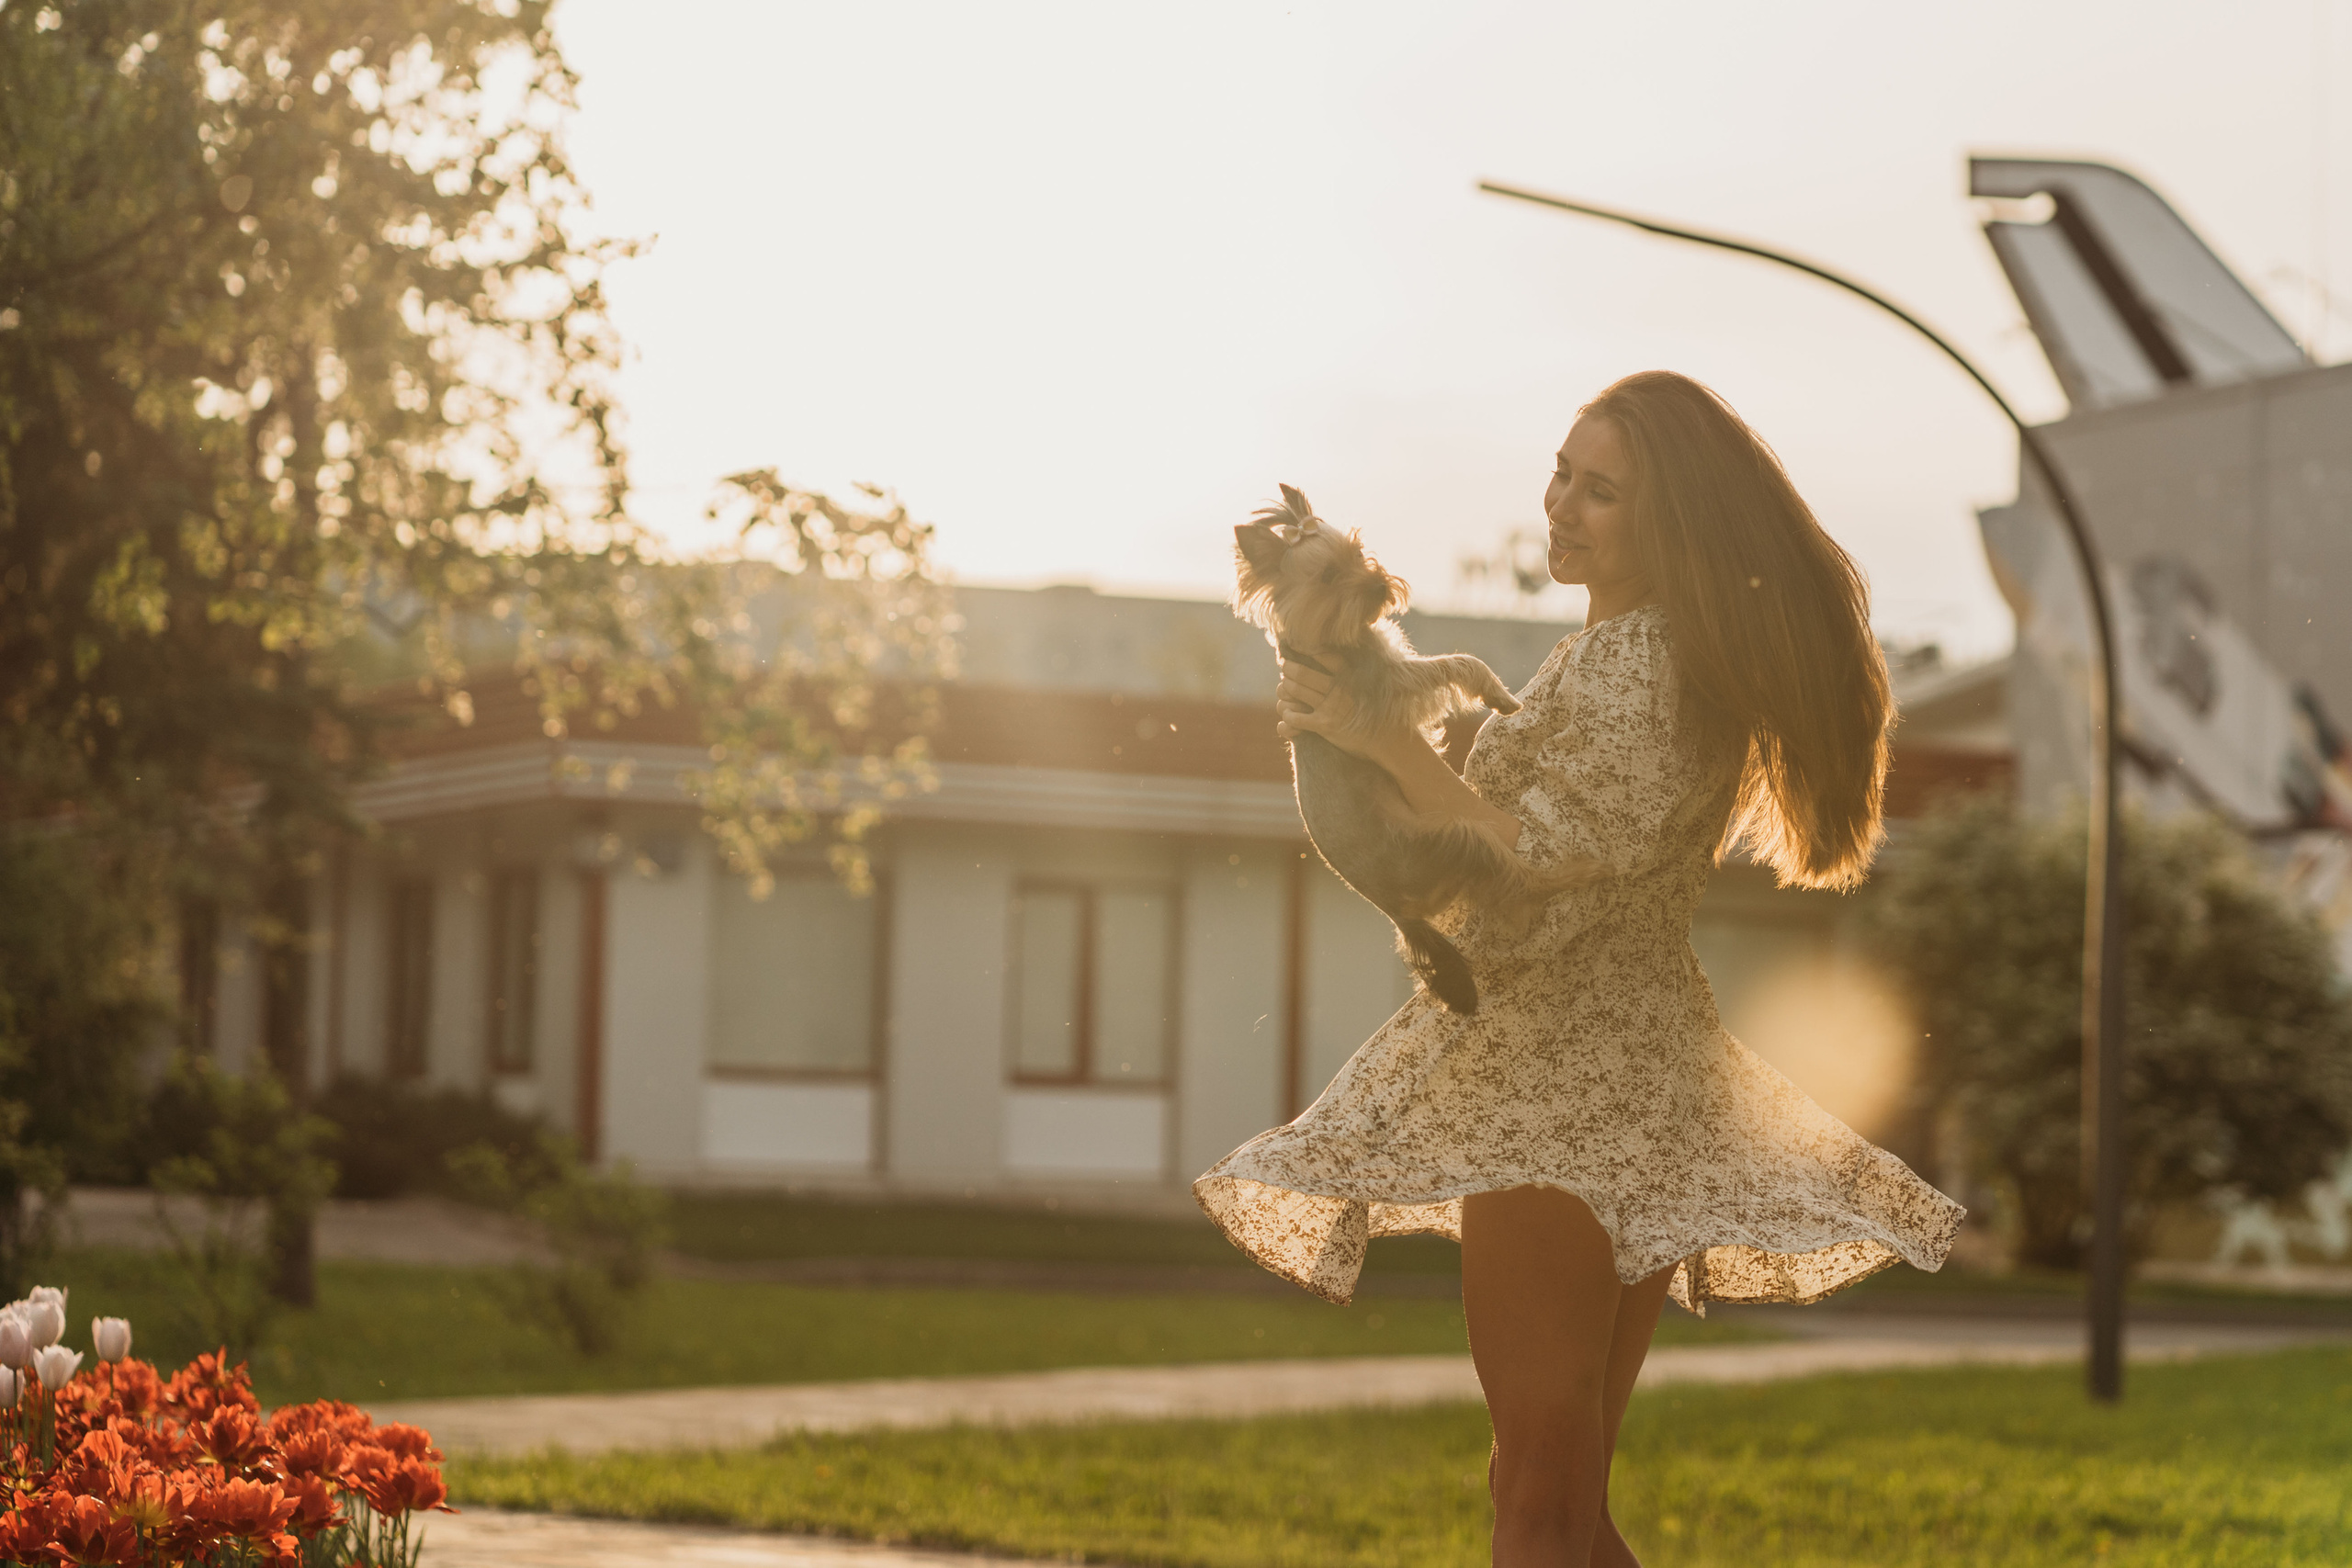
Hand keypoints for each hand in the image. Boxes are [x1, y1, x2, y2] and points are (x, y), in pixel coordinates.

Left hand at [1275, 659, 1393, 760]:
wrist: (1385, 737)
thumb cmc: (1375, 707)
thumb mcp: (1368, 682)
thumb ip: (1352, 669)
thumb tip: (1339, 652)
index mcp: (1349, 674)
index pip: (1323, 654)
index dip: (1306, 649)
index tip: (1297, 647)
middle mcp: (1338, 688)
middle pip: (1302, 672)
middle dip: (1289, 668)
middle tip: (1285, 666)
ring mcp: (1330, 706)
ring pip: (1295, 690)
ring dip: (1285, 688)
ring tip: (1284, 687)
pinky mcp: (1324, 725)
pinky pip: (1295, 717)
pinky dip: (1287, 714)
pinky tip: (1288, 714)